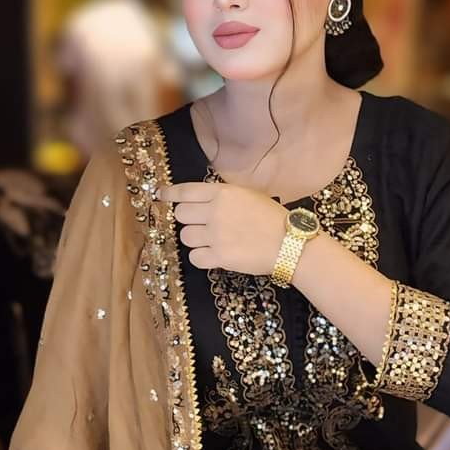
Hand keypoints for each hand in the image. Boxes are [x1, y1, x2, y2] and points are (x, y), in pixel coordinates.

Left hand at [154, 180, 287, 278]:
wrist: (289, 243)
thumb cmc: (273, 218)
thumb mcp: (248, 195)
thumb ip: (223, 196)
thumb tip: (200, 201)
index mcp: (222, 193)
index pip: (185, 191)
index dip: (168, 194)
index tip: (159, 196)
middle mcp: (215, 212)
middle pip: (181, 215)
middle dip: (187, 220)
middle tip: (201, 225)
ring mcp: (215, 235)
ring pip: (185, 237)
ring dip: (195, 240)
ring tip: (212, 241)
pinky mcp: (219, 257)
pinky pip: (194, 257)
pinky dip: (201, 257)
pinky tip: (214, 255)